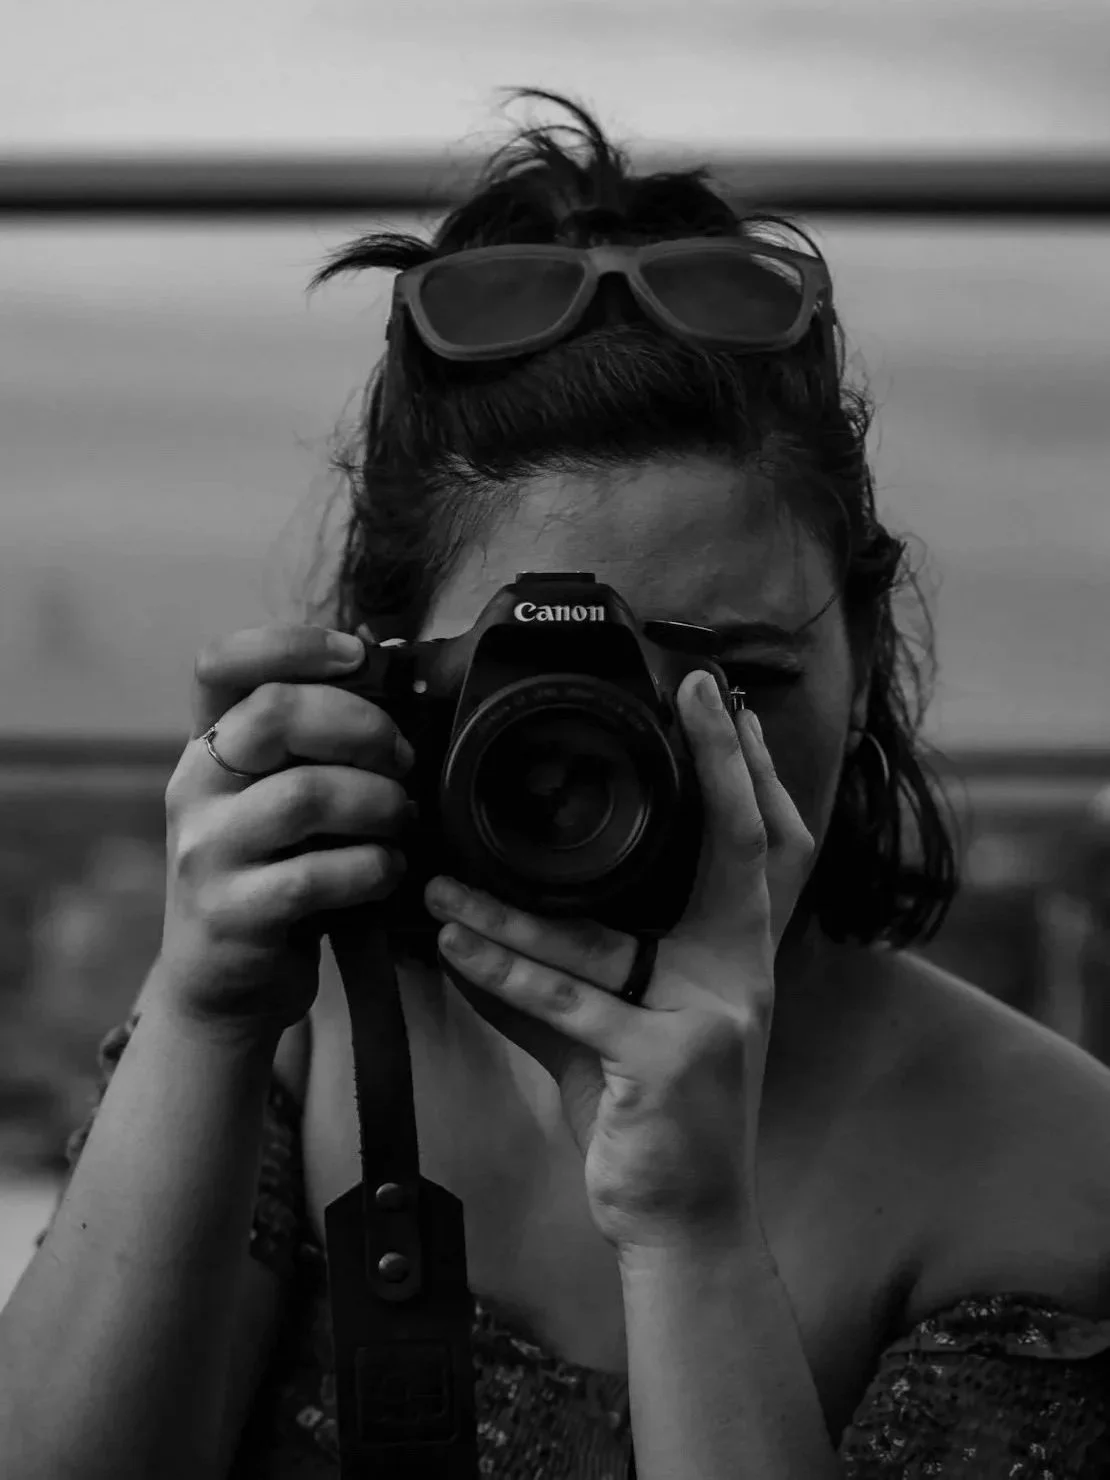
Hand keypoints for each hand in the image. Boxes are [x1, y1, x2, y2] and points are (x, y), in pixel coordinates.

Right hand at [158, 624, 412, 1039]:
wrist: (223, 984)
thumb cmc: (274, 873)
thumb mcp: (280, 797)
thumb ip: (315, 741)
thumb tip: (387, 660)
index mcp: (207, 746)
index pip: (222, 664)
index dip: (294, 644)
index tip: (359, 657)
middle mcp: (193, 787)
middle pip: (274, 714)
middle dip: (361, 727)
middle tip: (401, 761)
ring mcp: (205, 851)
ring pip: (306, 795)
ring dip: (379, 803)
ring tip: (401, 821)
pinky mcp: (231, 913)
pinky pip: (319, 874)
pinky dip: (374, 867)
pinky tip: (388, 871)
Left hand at [423, 671, 813, 1252]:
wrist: (683, 1221)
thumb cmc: (647, 1114)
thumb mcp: (609, 1029)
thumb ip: (555, 972)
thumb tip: (469, 920)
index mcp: (736, 955)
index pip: (760, 846)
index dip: (751, 771)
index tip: (730, 702)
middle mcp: (742, 973)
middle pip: (740, 848)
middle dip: (723, 763)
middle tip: (695, 694)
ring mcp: (716, 1015)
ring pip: (601, 935)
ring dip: (507, 907)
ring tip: (440, 881)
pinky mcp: (671, 1060)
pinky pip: (570, 1000)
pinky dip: (502, 972)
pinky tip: (451, 947)